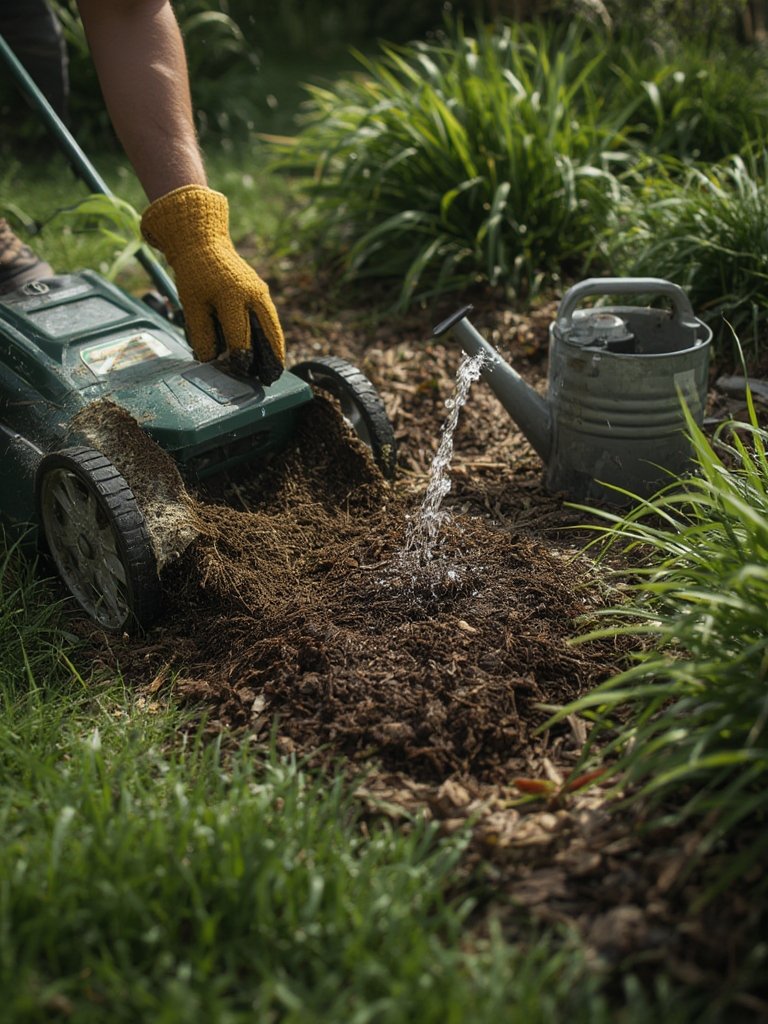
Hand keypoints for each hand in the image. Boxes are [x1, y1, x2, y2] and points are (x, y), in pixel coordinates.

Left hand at [141, 185, 284, 383]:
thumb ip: (201, 333)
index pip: (240, 336)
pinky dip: (271, 336)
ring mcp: (260, 293)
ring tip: (275, 371)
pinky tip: (270, 351)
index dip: (240, 358)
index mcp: (232, 297)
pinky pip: (268, 319)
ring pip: (271, 327)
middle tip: (269, 379)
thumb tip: (211, 361)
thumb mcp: (191, 304)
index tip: (239, 373)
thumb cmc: (194, 273)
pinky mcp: (261, 292)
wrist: (202, 240)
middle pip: (266, 333)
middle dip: (269, 358)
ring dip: (274, 350)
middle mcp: (253, 295)